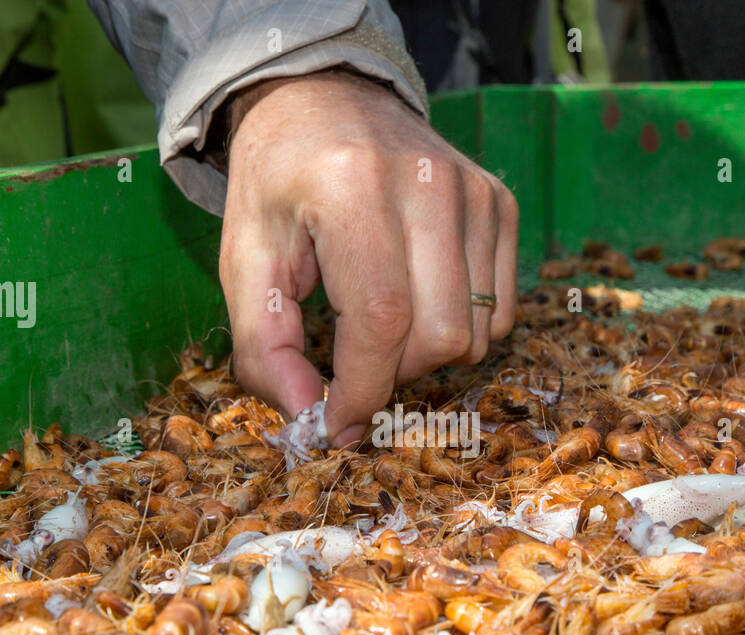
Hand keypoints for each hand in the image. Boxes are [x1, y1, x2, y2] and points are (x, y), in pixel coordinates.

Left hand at [218, 70, 518, 446]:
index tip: (337, 425)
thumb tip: (307, 420)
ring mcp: (474, 192)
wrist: (324, 99)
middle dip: (392, 374)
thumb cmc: (278, 186)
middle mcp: (426, 184)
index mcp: (351, 188)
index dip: (363, 392)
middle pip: (438, 336)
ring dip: (425, 355)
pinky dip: (459, 329)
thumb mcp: (244, 260)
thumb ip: (264, 346)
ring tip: (382, 321)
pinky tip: (418, 299)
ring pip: (475, 334)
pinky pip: (499, 313)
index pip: (381, 320)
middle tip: (352, 357)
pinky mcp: (499, 204)